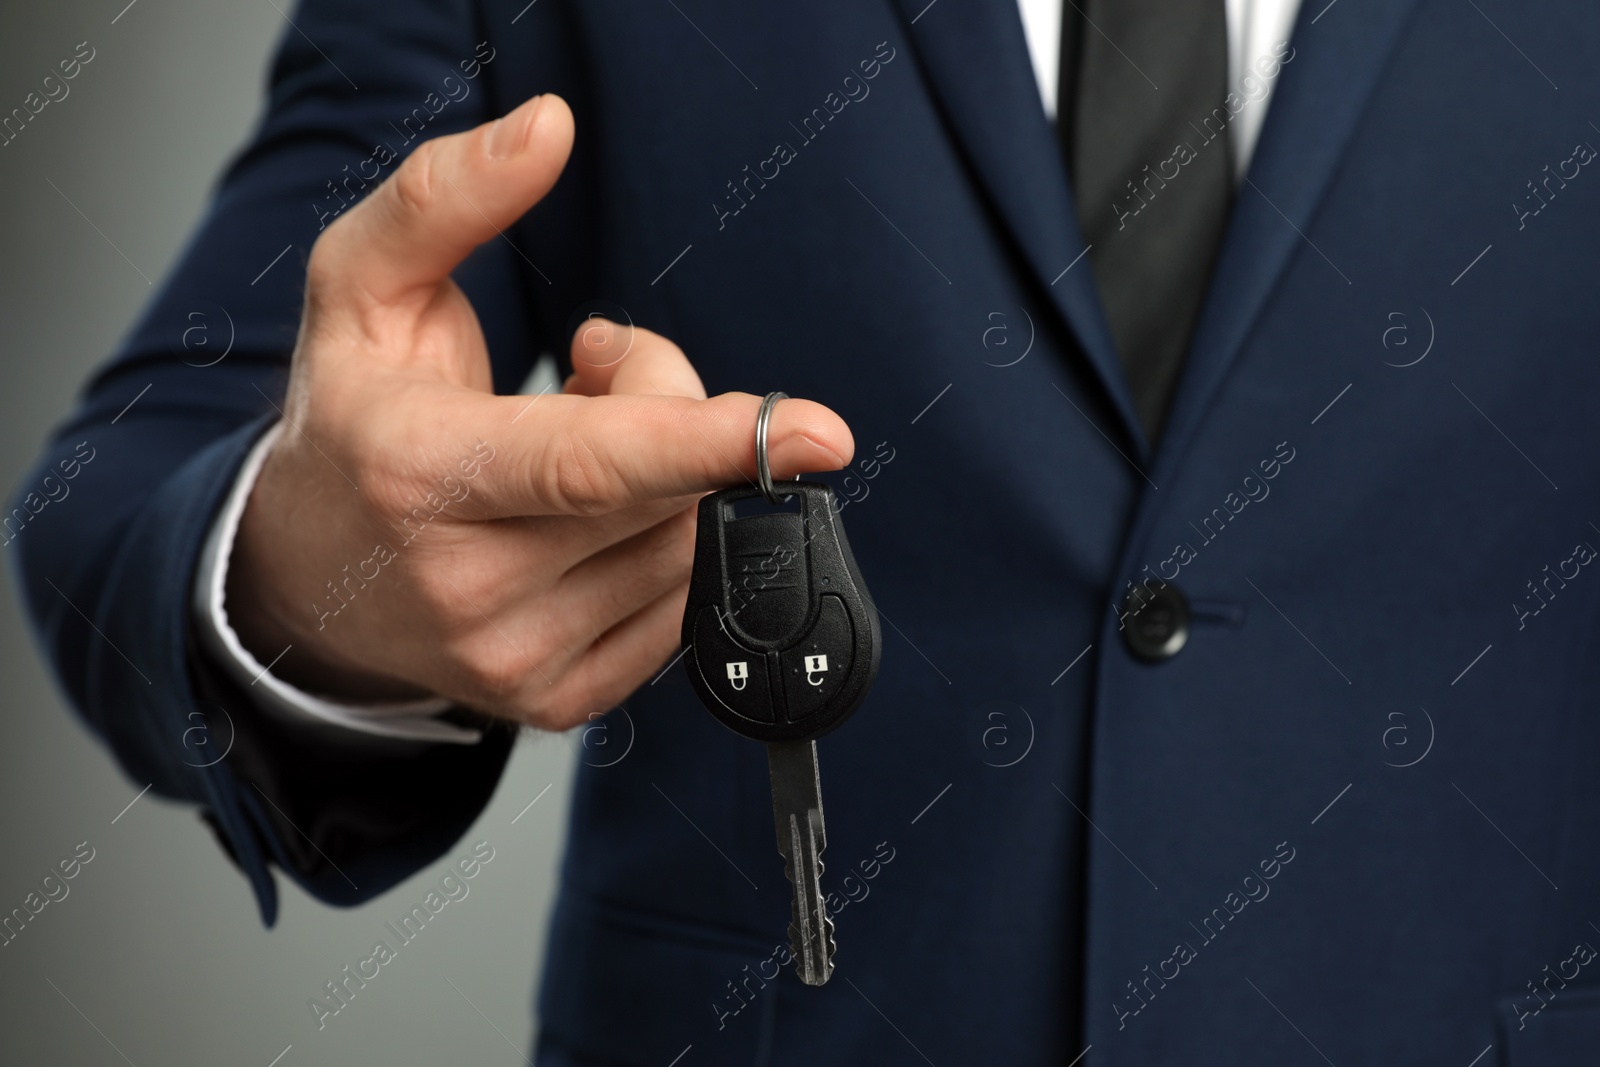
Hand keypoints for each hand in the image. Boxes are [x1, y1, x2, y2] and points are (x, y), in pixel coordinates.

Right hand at [225, 94, 853, 729]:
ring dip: (670, 480)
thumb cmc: (350, 420)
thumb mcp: (359, 288)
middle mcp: (464, 585)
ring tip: (577, 454)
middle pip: (664, 487)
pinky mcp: (556, 701)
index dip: (705, 438)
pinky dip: (665, 544)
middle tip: (598, 370)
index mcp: (414, 475)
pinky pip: (682, 608)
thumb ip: (445, 198)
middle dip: (670, 405)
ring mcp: (512, 658)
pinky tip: (591, 523)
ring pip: (686, 548)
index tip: (819, 432)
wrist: (306, 580)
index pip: (585, 462)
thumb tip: (547, 130)